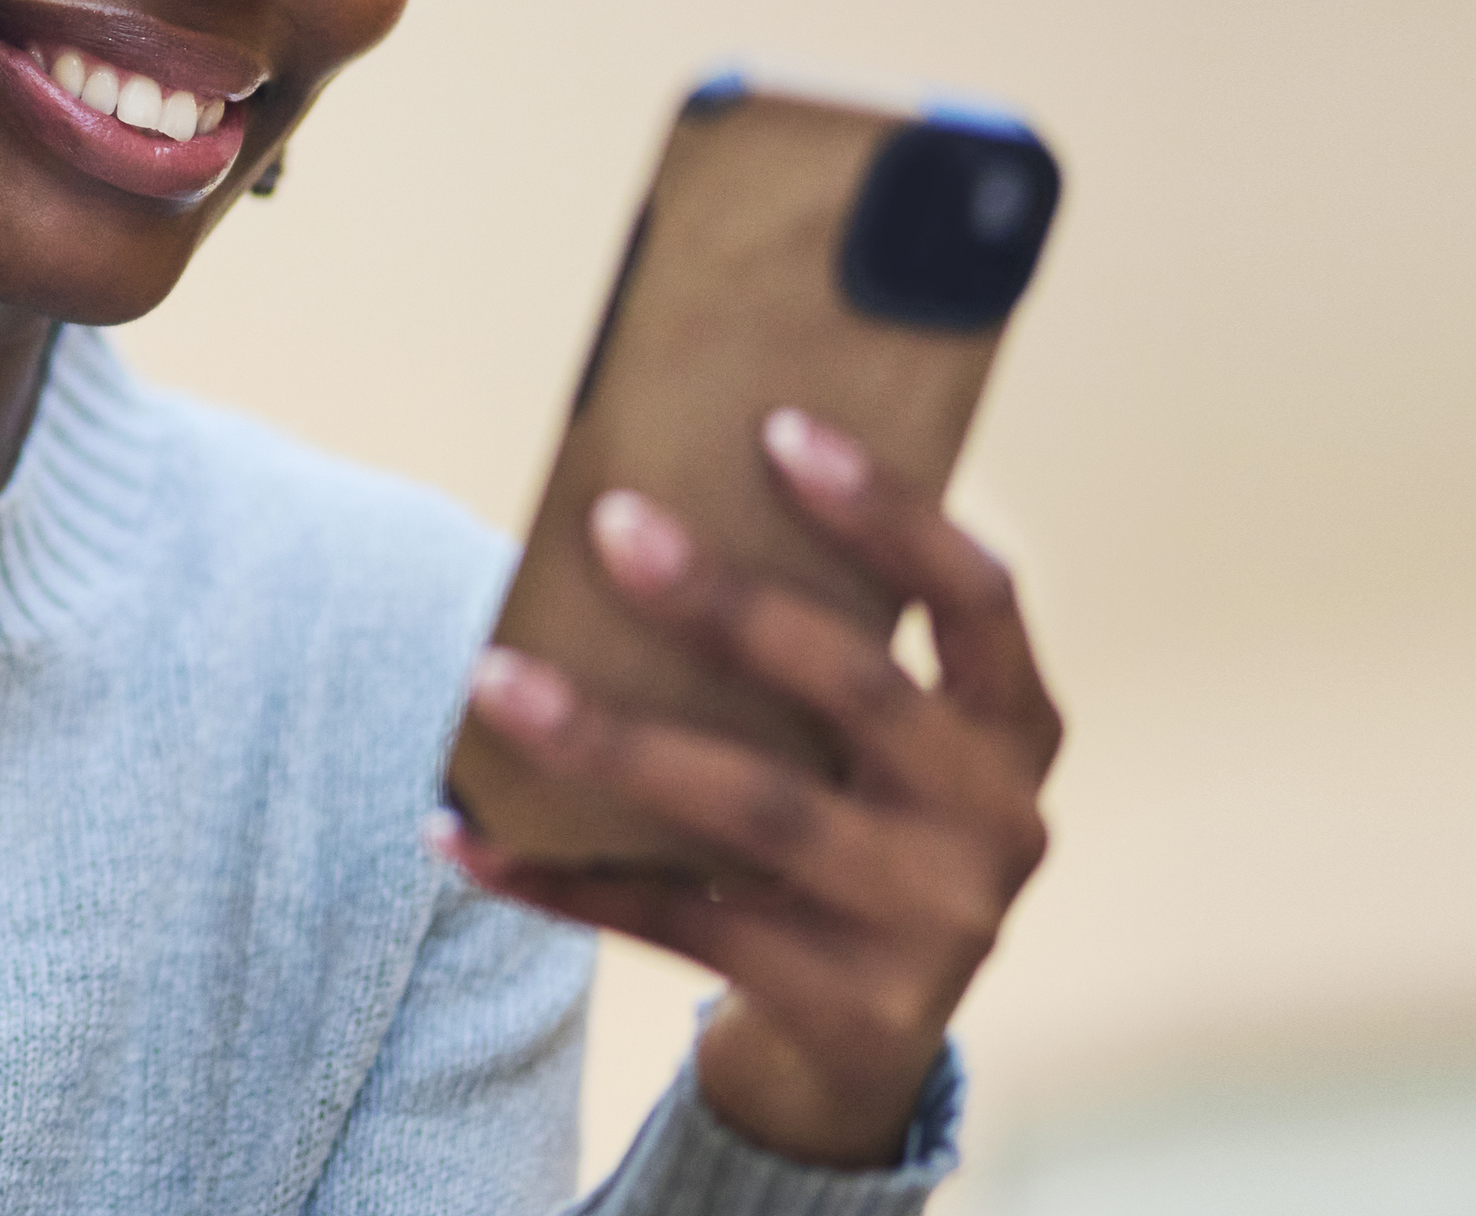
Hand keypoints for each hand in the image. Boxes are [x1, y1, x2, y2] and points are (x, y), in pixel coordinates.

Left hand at [429, 408, 1061, 1168]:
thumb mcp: (872, 749)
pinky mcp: (843, 1007)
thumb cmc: (839, 830)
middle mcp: (998, 824)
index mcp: (1014, 730)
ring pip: (751, 809)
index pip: (977, 597)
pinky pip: (672, 918)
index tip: (779, 427)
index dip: (889, 513)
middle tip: (611, 523)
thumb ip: (815, 654)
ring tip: (492, 677)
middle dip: (727, 603)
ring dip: (610, 739)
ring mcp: (931, 926)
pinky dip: (557, 871)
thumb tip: (636, 510)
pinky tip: (461, 831)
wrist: (857, 1047)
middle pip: (856, 690)